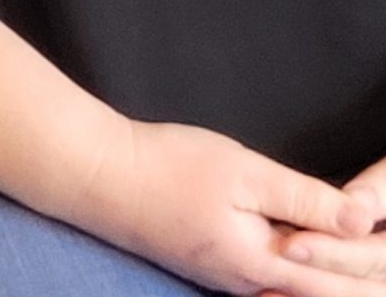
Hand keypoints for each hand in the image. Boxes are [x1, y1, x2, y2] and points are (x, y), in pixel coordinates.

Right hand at [78, 120, 380, 295]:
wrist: (92, 175)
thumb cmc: (165, 167)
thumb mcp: (242, 171)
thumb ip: (304, 198)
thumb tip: (363, 221)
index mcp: (265, 264)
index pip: (347, 283)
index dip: (380, 263)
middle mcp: (251, 284)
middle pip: (328, 296)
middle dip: (367, 278)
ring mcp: (228, 279)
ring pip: (303, 293)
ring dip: (341, 280)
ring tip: (372, 265)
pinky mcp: (211, 265)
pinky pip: (277, 284)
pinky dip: (310, 277)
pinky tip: (316, 265)